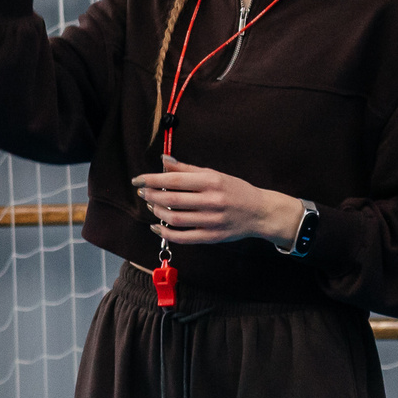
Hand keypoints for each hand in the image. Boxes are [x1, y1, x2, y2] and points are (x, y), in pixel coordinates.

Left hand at [134, 156, 300, 246]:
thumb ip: (187, 169)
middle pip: (172, 200)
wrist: (260, 212)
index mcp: (211, 182)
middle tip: (142, 192)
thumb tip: (163, 160)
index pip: (174, 180)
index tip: (137, 180)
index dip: (152, 179)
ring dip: (157, 212)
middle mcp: (212, 201)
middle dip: (151, 195)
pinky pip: (183, 237)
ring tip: (151, 205)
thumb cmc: (235, 190)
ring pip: (175, 219)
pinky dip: (165, 233)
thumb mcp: (214, 174)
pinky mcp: (212, 237)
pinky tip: (157, 226)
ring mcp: (212, 220)